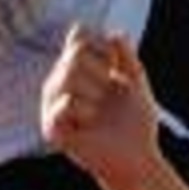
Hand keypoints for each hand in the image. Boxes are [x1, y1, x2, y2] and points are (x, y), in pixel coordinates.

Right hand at [41, 24, 162, 184]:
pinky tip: (89, 121)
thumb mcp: (136, 80)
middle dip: (101, 74)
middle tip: (107, 96)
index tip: (114, 67)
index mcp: (77, 68)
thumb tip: (113, 32)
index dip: (101, 47)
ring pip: (68, 75)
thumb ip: (126, 55)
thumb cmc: (135, 120)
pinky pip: (65, 104)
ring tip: (98, 112)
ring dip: (95, 93)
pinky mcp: (51, 128)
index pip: (78, 36)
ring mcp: (52, 104)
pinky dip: (84, 110)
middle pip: (74, 54)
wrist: (137, 157)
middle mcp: (59, 82)